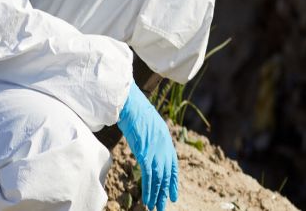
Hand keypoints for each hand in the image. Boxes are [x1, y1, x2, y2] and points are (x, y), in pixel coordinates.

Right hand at [117, 83, 178, 209]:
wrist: (132, 106)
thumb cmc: (138, 112)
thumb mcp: (151, 126)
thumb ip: (153, 138)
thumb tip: (149, 144)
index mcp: (167, 142)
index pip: (173, 166)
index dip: (173, 181)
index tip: (173, 193)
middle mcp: (164, 149)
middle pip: (166, 176)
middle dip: (164, 192)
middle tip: (163, 206)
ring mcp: (156, 153)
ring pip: (159, 180)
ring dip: (156, 195)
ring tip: (155, 207)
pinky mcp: (146, 156)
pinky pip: (149, 178)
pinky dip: (149, 190)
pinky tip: (148, 200)